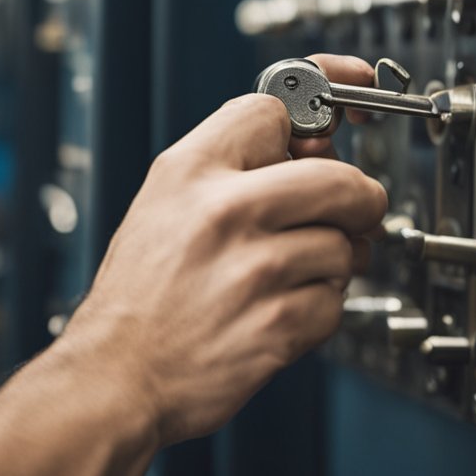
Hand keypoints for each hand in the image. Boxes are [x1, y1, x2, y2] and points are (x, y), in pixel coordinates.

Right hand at [60, 67, 386, 445]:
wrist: (116, 375)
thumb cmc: (143, 294)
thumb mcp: (166, 204)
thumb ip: (236, 167)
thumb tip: (319, 146)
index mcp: (190, 171)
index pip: (277, 110)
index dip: (321, 105)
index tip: (352, 100)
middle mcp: (223, 212)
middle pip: (340, 180)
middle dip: (358, 201)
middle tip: (351, 216)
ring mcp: (253, 270)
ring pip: (344, 246)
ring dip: (330, 266)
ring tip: (288, 277)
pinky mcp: (277, 325)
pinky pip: (335, 303)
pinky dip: (319, 312)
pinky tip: (279, 314)